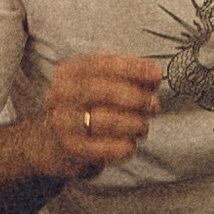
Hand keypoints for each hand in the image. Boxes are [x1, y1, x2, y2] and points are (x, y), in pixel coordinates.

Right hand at [40, 52, 164, 182]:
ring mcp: (62, 123)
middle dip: (135, 97)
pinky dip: (125, 146)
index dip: (132, 68)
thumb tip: (154, 75)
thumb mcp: (106, 85)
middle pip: (101, 90)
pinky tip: (129, 144)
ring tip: (142, 127)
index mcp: (69, 72)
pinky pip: (105, 148)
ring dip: (134, 124)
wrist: (56, 142)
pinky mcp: (70, 149)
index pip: (100, 64)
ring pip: (104, 120)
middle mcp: (61, 95)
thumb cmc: (90, 108)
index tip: (156, 75)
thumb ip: (132, 78)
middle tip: (153, 105)